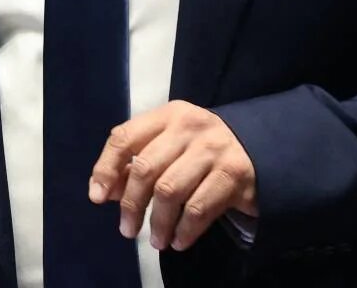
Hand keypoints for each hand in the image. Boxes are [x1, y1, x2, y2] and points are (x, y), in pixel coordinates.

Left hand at [89, 100, 257, 251]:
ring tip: (157, 241)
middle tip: (127, 230)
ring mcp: (214, 149)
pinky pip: (199, 208)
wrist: (259, 146)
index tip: (97, 197)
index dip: (106, 168)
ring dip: (159, 223)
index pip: (125, 137)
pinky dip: (185, 231)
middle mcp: (190, 126)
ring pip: (170, 191)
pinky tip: (179, 241)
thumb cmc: (202, 149)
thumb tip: (104, 192)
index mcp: (168, 115)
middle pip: (146, 168)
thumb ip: (137, 163)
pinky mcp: (234, 173)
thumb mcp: (170, 146)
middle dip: (131, 205)